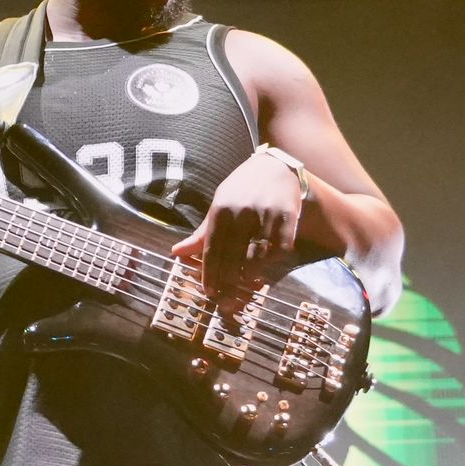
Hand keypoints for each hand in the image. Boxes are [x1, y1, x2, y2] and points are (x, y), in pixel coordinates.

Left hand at [171, 151, 302, 295]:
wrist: (274, 167)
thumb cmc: (241, 189)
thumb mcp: (218, 205)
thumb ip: (202, 233)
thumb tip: (176, 253)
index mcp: (221, 210)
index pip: (213, 250)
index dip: (210, 275)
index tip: (209, 292)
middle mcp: (243, 212)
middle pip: (233, 257)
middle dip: (228, 282)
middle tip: (226, 298)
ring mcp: (266, 214)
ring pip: (257, 256)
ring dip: (250, 276)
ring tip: (243, 286)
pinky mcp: (288, 217)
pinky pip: (280, 249)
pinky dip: (272, 264)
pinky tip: (264, 271)